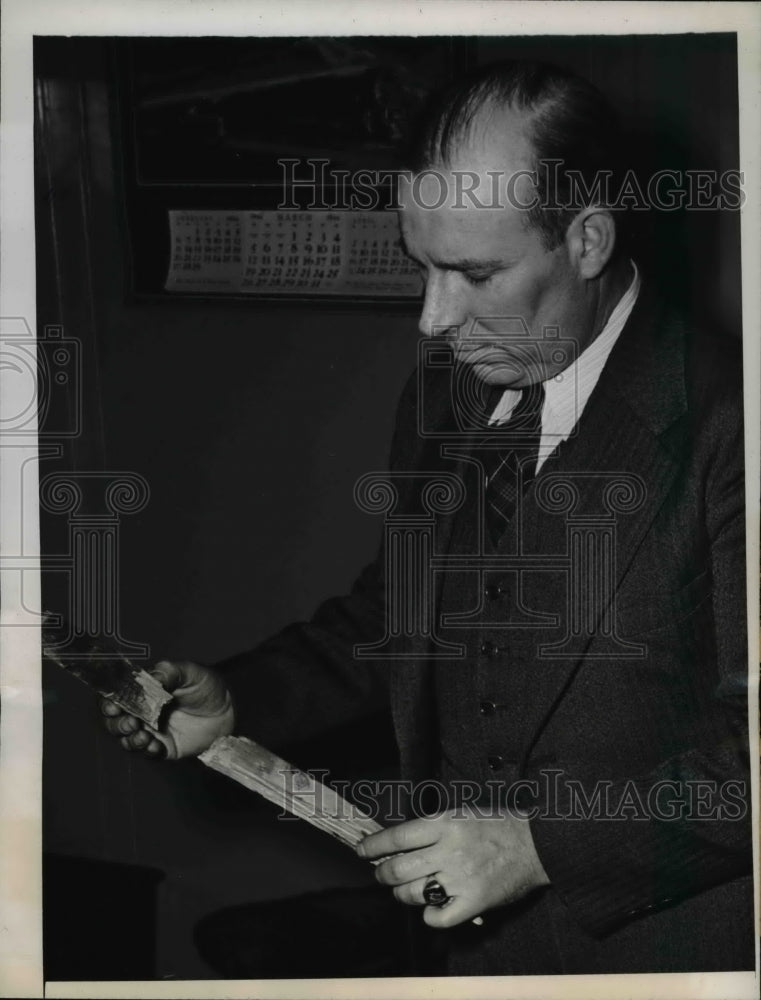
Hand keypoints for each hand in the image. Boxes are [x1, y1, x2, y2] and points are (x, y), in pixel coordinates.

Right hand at [100, 660, 233, 759]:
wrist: (228, 710)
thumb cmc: (207, 686)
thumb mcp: (190, 672)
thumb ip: (169, 672)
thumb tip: (150, 677)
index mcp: (144, 691)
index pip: (117, 696)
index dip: (109, 701)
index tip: (113, 705)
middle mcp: (143, 712)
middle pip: (115, 721)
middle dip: (117, 723)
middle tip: (131, 722)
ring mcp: (152, 730)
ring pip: (127, 738)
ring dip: (129, 739)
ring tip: (143, 735)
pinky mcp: (163, 746)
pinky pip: (147, 752)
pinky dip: (146, 749)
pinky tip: (154, 744)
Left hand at [357, 806, 549, 926]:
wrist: (535, 844)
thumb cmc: (497, 825)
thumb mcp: (460, 814)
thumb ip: (431, 829)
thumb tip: (396, 844)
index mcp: (444, 824)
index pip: (396, 837)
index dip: (373, 846)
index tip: (362, 851)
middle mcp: (448, 851)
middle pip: (398, 869)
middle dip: (383, 874)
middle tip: (381, 874)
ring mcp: (460, 878)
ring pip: (413, 894)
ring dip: (402, 894)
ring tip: (404, 890)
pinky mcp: (474, 902)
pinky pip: (438, 918)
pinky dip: (429, 916)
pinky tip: (430, 909)